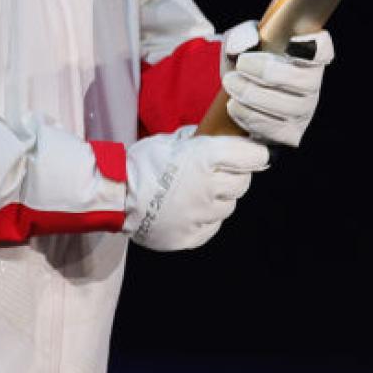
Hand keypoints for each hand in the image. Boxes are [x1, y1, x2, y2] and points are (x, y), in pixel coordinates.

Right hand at [124, 125, 269, 250]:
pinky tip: (190, 209)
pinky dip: (206, 217)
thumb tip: (217, 136)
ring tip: (198, 192)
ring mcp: (203, 215)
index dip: (256, 153)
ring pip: (228, 206)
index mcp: (207, 159)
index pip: (254, 157)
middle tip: (220, 171)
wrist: (116, 196)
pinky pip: (213, 225)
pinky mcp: (194, 236)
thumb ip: (199, 140)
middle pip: (243, 183)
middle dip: (236, 175)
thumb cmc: (143, 163)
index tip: (254, 152)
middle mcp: (211, 188)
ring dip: (220, 197)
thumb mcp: (172, 140)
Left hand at [220, 20, 333, 147]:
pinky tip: (234, 104)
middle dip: (267, 72)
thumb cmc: (248, 63)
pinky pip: (274, 129)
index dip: (315, 47)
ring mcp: (303, 111)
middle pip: (304, 81)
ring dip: (253, 94)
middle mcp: (311, 84)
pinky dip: (248, 115)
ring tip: (231, 83)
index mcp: (306, 55)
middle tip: (241, 64)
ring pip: (289, 108)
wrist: (238, 94)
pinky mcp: (290, 134)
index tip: (293, 43)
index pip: (323, 50)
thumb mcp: (242, 43)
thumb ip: (242, 36)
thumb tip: (244, 46)